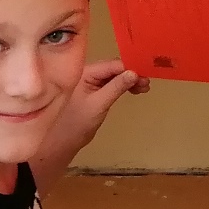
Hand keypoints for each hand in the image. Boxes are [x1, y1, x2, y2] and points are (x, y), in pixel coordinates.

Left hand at [32, 58, 149, 190]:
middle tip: (147, 84)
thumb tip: (134, 73)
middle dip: (132, 74)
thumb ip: (116, 87)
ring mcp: (91, 82)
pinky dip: (123, 86)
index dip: (130, 69)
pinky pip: (112, 83)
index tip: (146, 76)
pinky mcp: (94, 91)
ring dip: (129, 80)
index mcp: (85, 72)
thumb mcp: (99, 104)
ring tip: (144, 88)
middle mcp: (88, 73)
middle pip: (115, 68)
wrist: (61, 142)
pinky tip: (134, 90)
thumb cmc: (76, 123)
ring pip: (115, 76)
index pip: (112, 65)